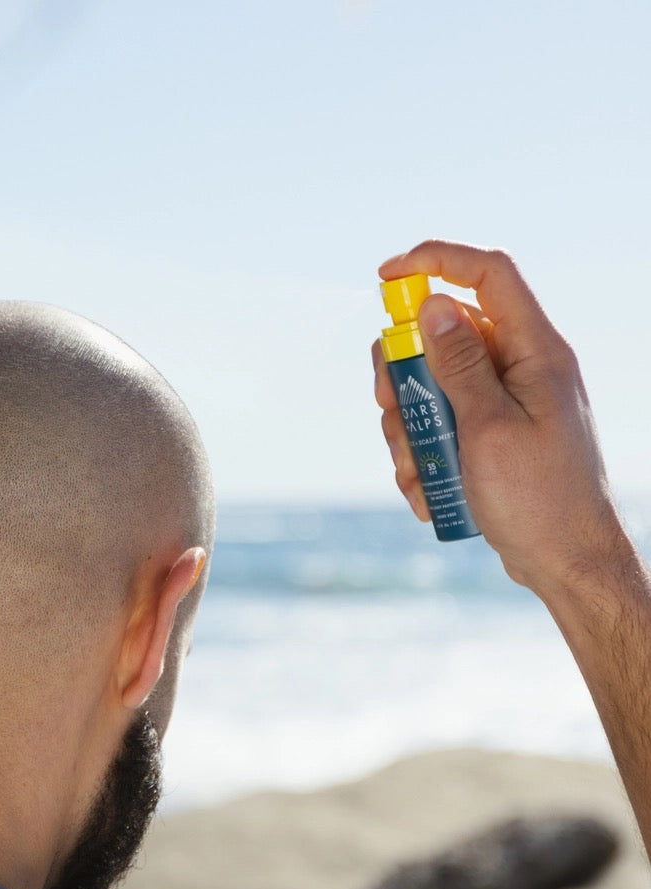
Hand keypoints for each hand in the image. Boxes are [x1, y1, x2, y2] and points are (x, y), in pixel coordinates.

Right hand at [373, 240, 626, 597]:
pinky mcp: (494, 436)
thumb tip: (435, 305)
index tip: (384, 277)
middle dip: (404, 371)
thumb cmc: (538, 500)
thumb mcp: (489, 429)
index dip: (435, 263)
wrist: (567, 561)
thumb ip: (461, 364)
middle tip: (389, 406)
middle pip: (446, 336)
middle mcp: (523, 369)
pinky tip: (429, 492)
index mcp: (536, 353)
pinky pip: (444, 425)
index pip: (487, 276)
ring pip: (435, 386)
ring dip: (409, 427)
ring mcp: (508, 403)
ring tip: (417, 472)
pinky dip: (425, 454)